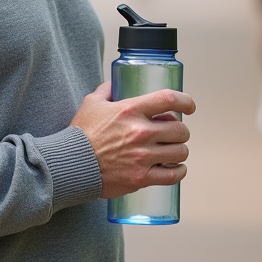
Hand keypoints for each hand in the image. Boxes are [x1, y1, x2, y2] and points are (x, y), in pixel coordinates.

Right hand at [71, 82, 194, 199]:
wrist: (71, 164)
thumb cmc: (81, 134)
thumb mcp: (92, 103)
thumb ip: (107, 90)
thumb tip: (116, 83)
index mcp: (131, 111)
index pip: (168, 99)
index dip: (185, 101)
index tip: (190, 106)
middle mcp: (140, 133)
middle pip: (180, 130)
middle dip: (181, 131)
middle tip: (175, 133)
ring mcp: (142, 157)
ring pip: (180, 152)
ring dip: (180, 151)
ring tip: (174, 151)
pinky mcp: (141, 178)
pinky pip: (173, 176)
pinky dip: (179, 171)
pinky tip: (176, 168)